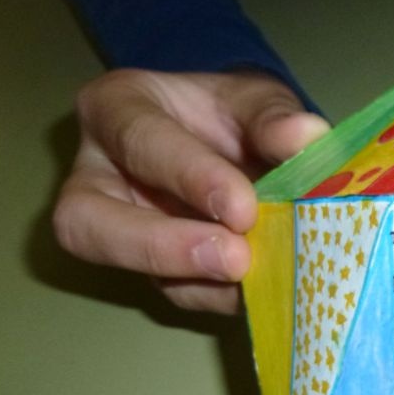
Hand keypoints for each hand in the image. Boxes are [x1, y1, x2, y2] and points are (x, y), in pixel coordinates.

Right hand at [53, 69, 328, 312]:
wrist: (247, 144)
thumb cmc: (236, 113)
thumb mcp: (257, 98)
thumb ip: (275, 115)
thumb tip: (306, 136)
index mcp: (115, 110)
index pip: (136, 140)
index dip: (188, 176)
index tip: (244, 207)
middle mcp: (99, 175)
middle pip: (87, 220)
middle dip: (161, 246)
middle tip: (234, 259)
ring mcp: (122, 231)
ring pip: (130, 269)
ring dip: (198, 281)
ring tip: (255, 279)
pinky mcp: (157, 271)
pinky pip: (180, 294)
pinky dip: (223, 296)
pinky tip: (263, 291)